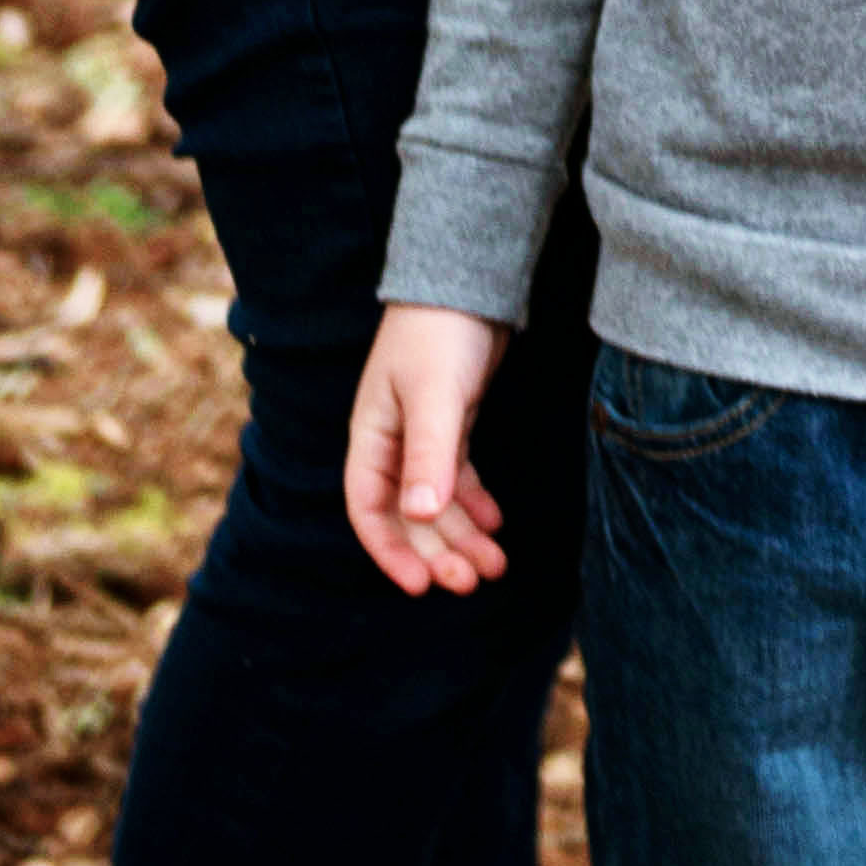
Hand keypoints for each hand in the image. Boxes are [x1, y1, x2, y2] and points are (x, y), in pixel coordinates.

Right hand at [345, 302, 516, 597]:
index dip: (391, 551)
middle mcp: (392, 442)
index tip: (420, 586)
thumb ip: (428, 453)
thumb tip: (418, 515)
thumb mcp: (434, 394)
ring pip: (437, 501)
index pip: (369, 509)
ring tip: (496, 565)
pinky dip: (474, 504)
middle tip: (474, 582)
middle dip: (438, 552)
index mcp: (372, 436)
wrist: (469, 279)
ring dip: (461, 535)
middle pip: (408, 514)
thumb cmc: (440, 331)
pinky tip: (496, 523)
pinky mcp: (452, 423)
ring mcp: (422, 434)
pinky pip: (457, 478)